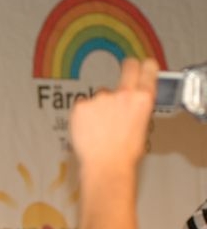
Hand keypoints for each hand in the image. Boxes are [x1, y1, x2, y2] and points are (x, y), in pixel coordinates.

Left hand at [69, 58, 157, 173]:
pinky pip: (83, 106)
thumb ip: (136, 108)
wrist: (105, 165)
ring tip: (99, 129)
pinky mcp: (81, 105)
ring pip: (100, 97)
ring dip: (99, 107)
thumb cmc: (124, 153)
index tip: (141, 64)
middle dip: (126, 69)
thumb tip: (132, 103)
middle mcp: (123, 93)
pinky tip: (88, 129)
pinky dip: (84, 115)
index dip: (144, 66)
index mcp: (142, 99)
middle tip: (121, 80)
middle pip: (126, 69)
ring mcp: (100, 98)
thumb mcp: (142, 126)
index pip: (147, 70)